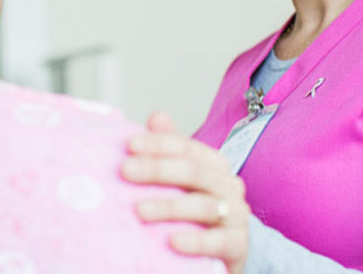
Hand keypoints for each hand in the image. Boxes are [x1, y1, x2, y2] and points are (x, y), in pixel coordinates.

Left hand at [120, 112, 249, 273]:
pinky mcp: (237, 244)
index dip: (159, 143)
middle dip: (158, 169)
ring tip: (139, 210)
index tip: (129, 144)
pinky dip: (195, 241)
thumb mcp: (184, 176)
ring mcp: (236, 214)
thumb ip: (170, 148)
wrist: (229, 244)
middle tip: (125, 170)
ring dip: (170, 207)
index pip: (187, 148)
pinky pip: (218, 241)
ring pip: (204, 206)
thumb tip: (156, 116)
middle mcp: (228, 185)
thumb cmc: (199, 205)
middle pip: (194, 172)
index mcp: (215, 164)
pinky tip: (172, 242)